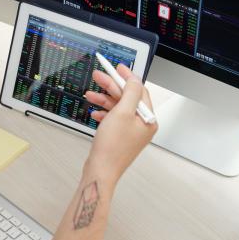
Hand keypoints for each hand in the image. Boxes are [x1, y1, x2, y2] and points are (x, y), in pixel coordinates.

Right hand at [83, 64, 157, 181]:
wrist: (101, 171)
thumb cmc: (112, 148)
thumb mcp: (122, 113)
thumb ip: (130, 93)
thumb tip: (134, 80)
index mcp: (148, 119)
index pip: (139, 91)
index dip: (127, 77)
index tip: (117, 68)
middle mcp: (142, 125)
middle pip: (127, 98)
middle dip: (111, 86)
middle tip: (98, 76)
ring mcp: (131, 131)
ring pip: (118, 107)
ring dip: (104, 99)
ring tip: (90, 94)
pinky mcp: (120, 136)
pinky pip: (113, 118)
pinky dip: (103, 113)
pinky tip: (94, 112)